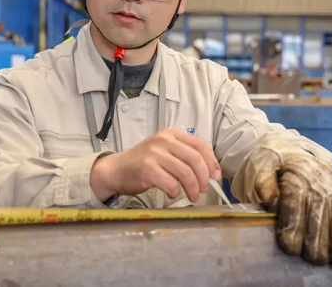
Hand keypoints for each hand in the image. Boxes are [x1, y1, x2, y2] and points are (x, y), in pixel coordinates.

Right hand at [90, 128, 220, 202]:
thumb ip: (184, 156)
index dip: (212, 162)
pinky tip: (173, 194)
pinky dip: (175, 192)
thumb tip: (210, 173)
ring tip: (193, 196)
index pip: (200, 145)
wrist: (116, 169)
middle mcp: (164, 140)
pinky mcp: (147, 169)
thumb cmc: (143, 163)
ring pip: (185, 173)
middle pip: (195, 160)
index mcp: (171, 134)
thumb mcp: (165, 152)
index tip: (215, 177)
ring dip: (193, 188)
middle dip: (203, 178)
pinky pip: (171, 183)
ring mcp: (154, 154)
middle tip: (204, 190)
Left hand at [241, 135, 331, 267]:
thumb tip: (272, 204)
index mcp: (296, 184)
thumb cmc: (279, 167)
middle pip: (316, 232)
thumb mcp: (264, 167)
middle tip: (311, 257)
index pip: (293, 219)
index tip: (289, 247)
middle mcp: (319, 190)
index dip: (290, 239)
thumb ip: (263, 184)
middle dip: (313, 251)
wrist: (300, 154)